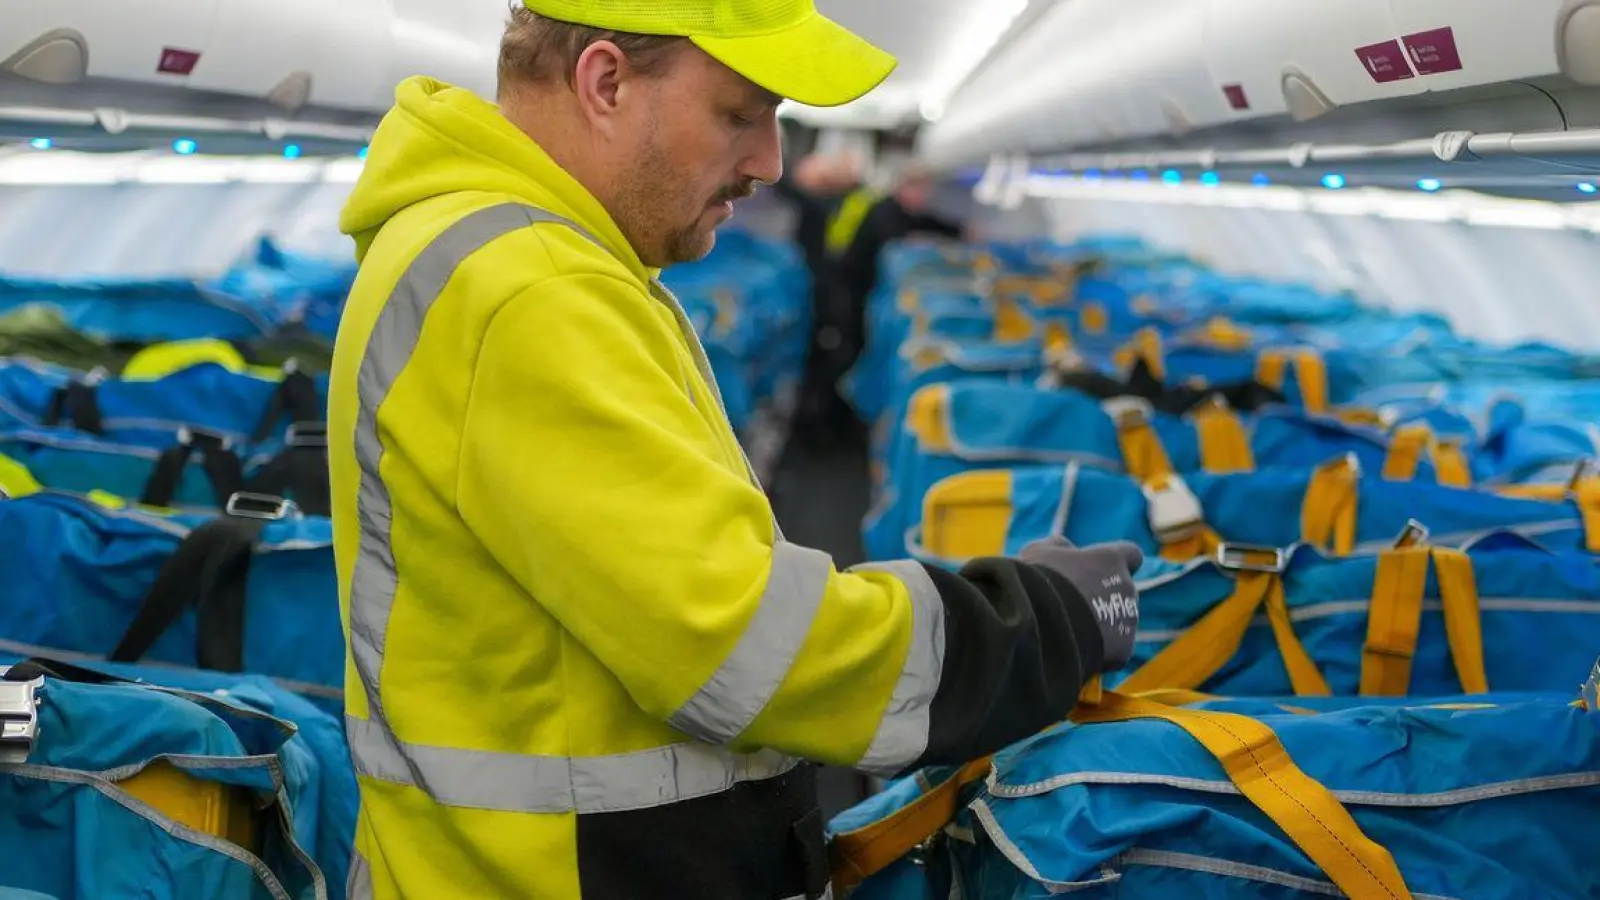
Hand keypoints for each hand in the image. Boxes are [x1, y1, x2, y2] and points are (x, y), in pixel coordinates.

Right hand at [1018, 538, 1142, 671]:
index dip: (1116, 562)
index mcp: (1111, 559)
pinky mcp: (1124, 647)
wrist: (1037, 622)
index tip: (1099, 570)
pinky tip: (1075, 650)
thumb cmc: (1037, 581)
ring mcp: (1129, 618)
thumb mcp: (1039, 552)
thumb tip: (1064, 547)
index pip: (1131, 554)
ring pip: (1119, 620)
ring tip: (1069, 632)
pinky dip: (1100, 651)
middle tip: (1072, 607)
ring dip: (1102, 624)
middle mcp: (1127, 586)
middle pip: (1122, 591)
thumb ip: (1058, 547)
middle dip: (1103, 597)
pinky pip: (1115, 648)